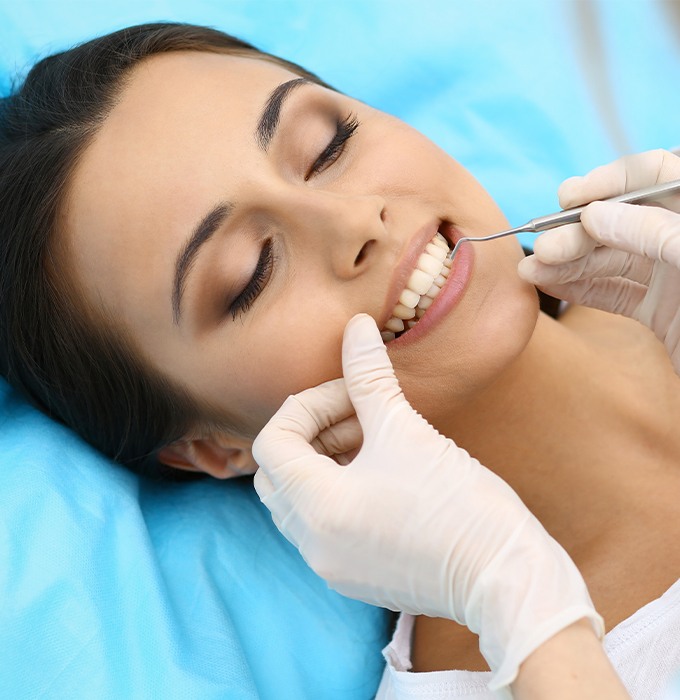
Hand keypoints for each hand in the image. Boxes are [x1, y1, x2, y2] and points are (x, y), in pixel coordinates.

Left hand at [253, 314, 601, 691]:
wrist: (506, 577)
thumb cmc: (459, 503)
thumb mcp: (406, 430)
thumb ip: (369, 375)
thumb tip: (356, 326)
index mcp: (316, 507)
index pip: (272, 442)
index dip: (307, 406)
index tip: (351, 394)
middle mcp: (313, 543)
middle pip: (278, 472)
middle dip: (312, 432)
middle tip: (358, 413)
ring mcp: (331, 564)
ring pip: (299, 498)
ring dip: (324, 460)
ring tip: (373, 438)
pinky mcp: (354, 574)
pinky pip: (322, 524)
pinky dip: (337, 490)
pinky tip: (381, 472)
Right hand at [518, 149, 679, 372]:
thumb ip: (657, 233)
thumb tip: (597, 214)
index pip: (657, 176)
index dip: (612, 181)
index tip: (570, 196)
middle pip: (625, 221)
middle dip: (580, 233)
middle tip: (543, 250)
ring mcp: (675, 277)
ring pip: (613, 260)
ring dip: (569, 264)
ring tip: (532, 273)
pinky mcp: (661, 311)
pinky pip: (614, 293)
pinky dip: (580, 290)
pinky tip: (550, 286)